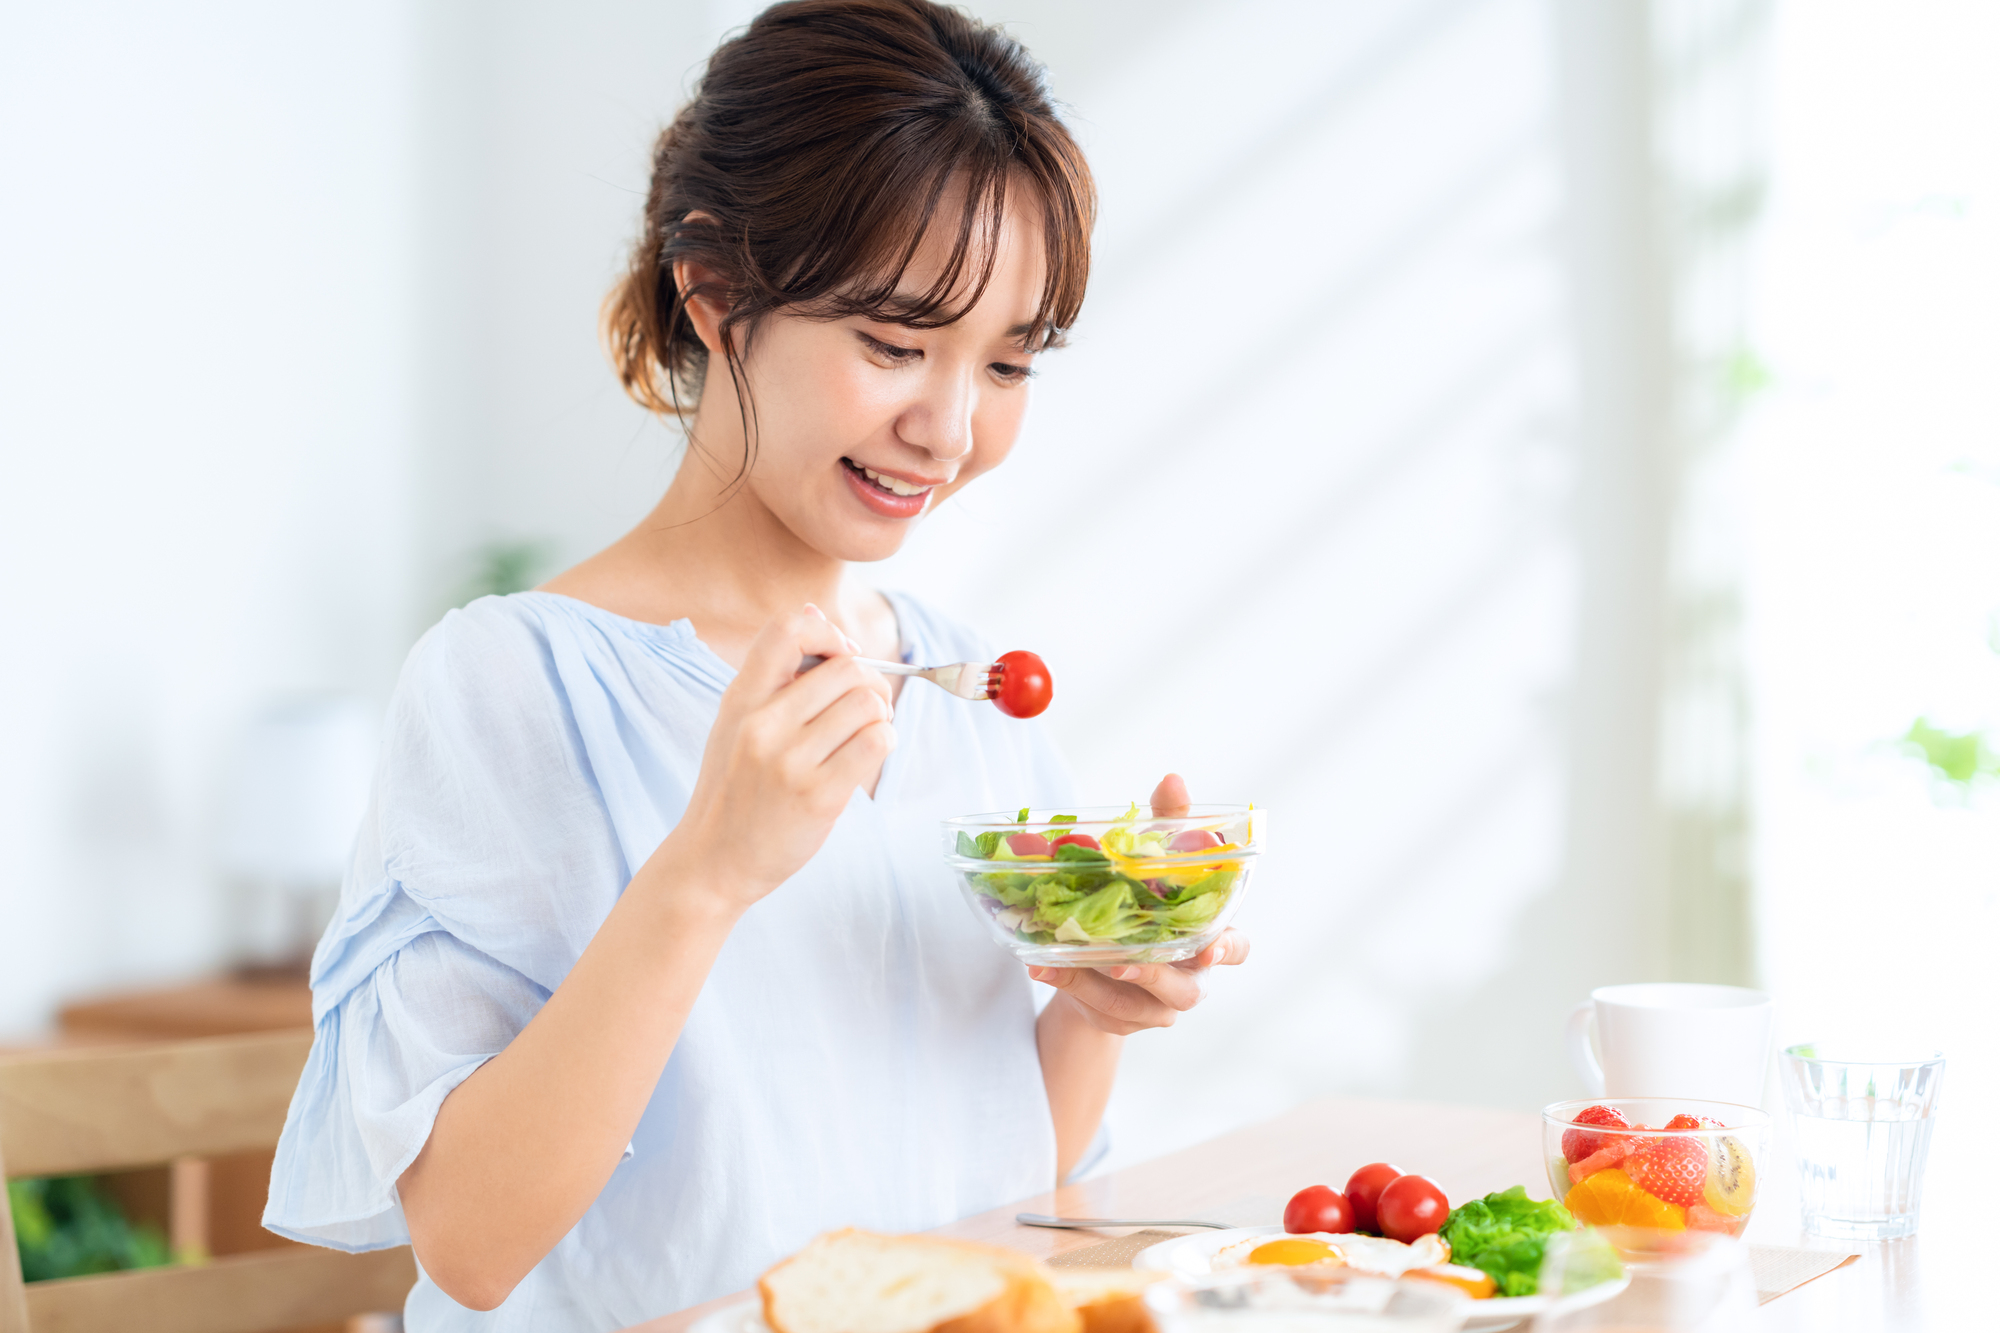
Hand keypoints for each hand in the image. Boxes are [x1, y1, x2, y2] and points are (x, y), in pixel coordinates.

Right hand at [657, 605, 894, 908]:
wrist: (714, 861)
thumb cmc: (734, 789)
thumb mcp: (737, 723)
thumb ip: (774, 674)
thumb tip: (812, 612)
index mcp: (742, 699)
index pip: (787, 629)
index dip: (828, 633)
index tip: (840, 656)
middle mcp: (763, 724)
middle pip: (846, 669)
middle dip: (870, 683)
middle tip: (864, 709)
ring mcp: (790, 761)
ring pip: (868, 704)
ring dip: (881, 717)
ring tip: (865, 735)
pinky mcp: (818, 796)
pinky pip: (876, 743)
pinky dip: (885, 743)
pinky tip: (869, 755)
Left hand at [1026, 772, 1250, 1034]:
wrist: (1109, 956)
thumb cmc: (1146, 900)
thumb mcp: (1155, 861)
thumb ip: (1169, 823)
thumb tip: (1174, 777)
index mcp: (1209, 937)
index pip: (1237, 949)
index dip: (1228, 950)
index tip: (1209, 948)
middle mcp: (1189, 976)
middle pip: (1186, 989)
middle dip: (1153, 976)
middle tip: (1120, 961)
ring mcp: (1155, 1004)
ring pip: (1134, 1002)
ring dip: (1096, 981)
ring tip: (1062, 959)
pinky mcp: (1121, 1017)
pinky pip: (1098, 1007)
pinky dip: (1069, 984)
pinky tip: (1041, 965)